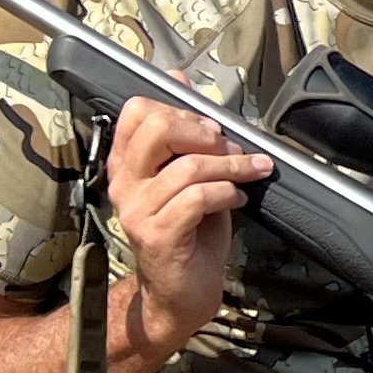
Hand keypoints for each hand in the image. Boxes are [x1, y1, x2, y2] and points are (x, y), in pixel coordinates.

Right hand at [104, 97, 274, 357]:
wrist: (182, 292)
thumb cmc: (190, 232)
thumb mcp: (188, 175)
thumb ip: (184, 134)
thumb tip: (179, 79)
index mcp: (127, 164)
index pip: (137, 111)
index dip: (180, 110)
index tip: (210, 129)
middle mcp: (124, 183)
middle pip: (158, 127)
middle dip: (205, 133)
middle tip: (229, 148)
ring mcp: (137, 210)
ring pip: (190, 165)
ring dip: (231, 166)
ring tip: (247, 175)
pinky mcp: (158, 234)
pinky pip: (198, 197)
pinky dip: (228, 193)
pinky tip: (237, 199)